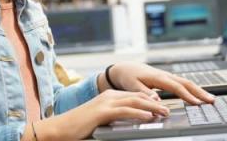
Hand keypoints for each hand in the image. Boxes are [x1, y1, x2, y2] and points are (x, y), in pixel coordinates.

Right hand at [32, 89, 169, 140]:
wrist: (59, 129)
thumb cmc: (77, 129)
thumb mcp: (100, 122)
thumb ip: (114, 120)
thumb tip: (129, 126)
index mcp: (108, 98)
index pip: (134, 96)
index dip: (149, 101)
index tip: (161, 107)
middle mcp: (108, 96)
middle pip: (137, 96)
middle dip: (154, 103)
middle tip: (167, 110)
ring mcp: (105, 103)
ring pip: (134, 102)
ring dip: (151, 107)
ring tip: (164, 113)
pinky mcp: (102, 112)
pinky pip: (125, 111)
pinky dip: (139, 113)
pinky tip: (149, 117)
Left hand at [103, 62, 215, 104]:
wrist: (125, 68)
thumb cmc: (129, 77)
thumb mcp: (133, 86)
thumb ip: (145, 94)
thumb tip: (157, 101)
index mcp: (158, 77)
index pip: (177, 87)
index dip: (188, 96)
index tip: (197, 103)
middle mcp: (165, 75)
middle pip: (187, 83)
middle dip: (200, 92)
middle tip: (212, 100)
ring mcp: (167, 76)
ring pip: (186, 82)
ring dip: (199, 90)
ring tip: (210, 99)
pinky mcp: (167, 79)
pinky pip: (183, 83)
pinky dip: (192, 89)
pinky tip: (199, 95)